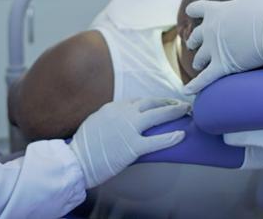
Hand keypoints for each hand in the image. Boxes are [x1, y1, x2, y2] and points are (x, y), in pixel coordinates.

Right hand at [69, 98, 188, 187]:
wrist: (76, 160)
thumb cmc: (83, 146)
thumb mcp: (95, 121)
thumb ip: (110, 117)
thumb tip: (119, 119)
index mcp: (114, 107)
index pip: (139, 101)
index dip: (154, 102)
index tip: (162, 104)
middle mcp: (123, 113)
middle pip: (152, 103)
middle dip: (168, 102)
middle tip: (181, 104)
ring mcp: (129, 129)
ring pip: (158, 115)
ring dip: (175, 112)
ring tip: (187, 111)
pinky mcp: (133, 147)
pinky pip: (156, 141)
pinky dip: (170, 137)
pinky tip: (181, 135)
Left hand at [183, 0, 262, 93]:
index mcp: (216, 10)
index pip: (197, 8)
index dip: (194, 11)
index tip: (191, 12)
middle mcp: (210, 29)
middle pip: (195, 36)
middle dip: (195, 40)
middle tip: (195, 45)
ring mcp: (215, 49)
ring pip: (199, 58)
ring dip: (198, 60)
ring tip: (199, 65)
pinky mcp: (223, 66)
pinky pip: (205, 79)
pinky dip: (195, 86)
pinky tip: (187, 91)